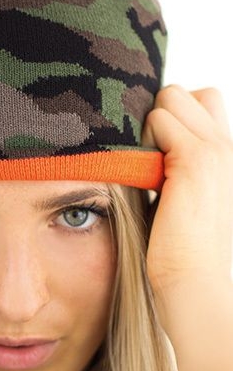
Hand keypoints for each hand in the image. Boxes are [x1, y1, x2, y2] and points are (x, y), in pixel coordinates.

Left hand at [142, 85, 232, 296]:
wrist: (195, 279)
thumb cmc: (181, 243)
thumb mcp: (182, 193)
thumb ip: (175, 165)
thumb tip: (150, 146)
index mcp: (225, 152)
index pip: (202, 98)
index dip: (174, 117)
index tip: (158, 149)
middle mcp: (226, 144)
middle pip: (186, 91)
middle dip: (162, 113)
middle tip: (152, 152)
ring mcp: (215, 148)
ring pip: (170, 98)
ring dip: (151, 125)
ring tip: (149, 163)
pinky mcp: (195, 159)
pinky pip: (158, 119)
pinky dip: (144, 139)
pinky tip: (146, 171)